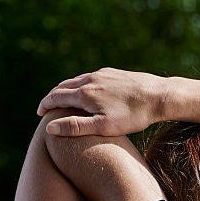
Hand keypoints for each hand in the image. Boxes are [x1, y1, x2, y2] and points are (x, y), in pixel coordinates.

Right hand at [37, 67, 168, 136]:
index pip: (56, 97)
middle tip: (48, 107)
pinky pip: (92, 77)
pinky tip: (88, 91)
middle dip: (53, 97)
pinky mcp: (114, 73)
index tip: (40, 113)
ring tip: (64, 99)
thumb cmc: (133, 115)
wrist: (160, 96)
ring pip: (77, 80)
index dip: (45, 105)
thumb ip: (76, 127)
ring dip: (67, 89)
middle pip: (63, 86)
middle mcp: (90, 79)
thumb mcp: (103, 126)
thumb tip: (50, 128)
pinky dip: (82, 84)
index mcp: (84, 93)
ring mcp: (102, 74)